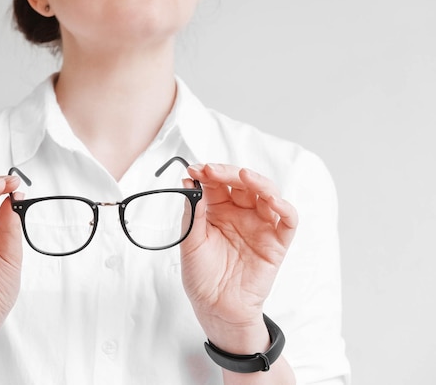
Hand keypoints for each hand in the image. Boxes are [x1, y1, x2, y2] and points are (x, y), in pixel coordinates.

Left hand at [180, 164, 297, 334]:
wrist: (216, 308)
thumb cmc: (201, 276)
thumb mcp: (190, 241)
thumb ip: (193, 212)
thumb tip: (189, 182)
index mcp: (218, 211)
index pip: (218, 183)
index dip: (208, 173)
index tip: (195, 168)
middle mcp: (241, 214)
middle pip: (242, 183)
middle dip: (227, 173)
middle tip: (212, 170)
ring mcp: (260, 226)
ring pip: (267, 194)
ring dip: (258, 182)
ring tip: (243, 176)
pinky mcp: (277, 242)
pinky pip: (287, 220)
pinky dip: (284, 207)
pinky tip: (272, 200)